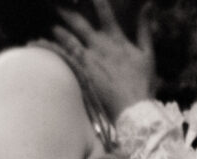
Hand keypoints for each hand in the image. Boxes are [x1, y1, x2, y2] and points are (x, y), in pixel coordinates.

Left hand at [53, 0, 156, 120]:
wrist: (133, 109)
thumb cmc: (142, 84)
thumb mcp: (147, 54)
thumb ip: (145, 28)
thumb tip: (148, 4)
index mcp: (116, 38)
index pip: (104, 10)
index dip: (96, 0)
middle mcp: (99, 45)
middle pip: (78, 22)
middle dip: (67, 12)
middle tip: (58, 6)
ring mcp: (88, 60)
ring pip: (68, 39)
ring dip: (58, 31)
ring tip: (52, 27)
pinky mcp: (80, 74)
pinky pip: (64, 59)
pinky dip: (56, 52)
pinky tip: (48, 48)